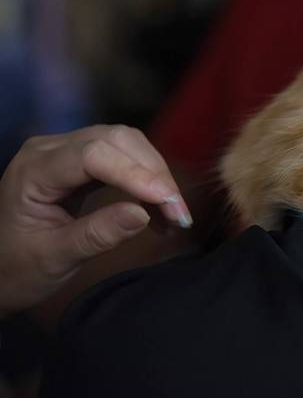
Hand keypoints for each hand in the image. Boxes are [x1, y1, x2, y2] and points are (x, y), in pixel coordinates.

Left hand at [0, 125, 191, 315]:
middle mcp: (50, 149)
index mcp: (33, 170)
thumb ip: (96, 235)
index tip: (168, 201)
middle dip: (154, 174)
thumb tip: (143, 214)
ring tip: (173, 214)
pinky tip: (158, 207)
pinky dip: (146, 178)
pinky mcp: (81, 159)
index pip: (93, 156)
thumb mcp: (54, 259)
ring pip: (126, 144)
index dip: (135, 174)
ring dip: (155, 175)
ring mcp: (66, 150)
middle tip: (178, 214)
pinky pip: (123, 155)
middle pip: (116, 141)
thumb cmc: (16, 269)